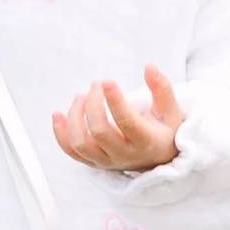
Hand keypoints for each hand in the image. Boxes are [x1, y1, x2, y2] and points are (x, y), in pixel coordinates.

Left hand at [52, 66, 182, 174]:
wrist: (158, 157)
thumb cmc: (163, 130)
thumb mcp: (170, 110)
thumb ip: (162, 88)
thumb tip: (149, 67)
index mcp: (146, 141)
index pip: (127, 123)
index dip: (115, 101)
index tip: (107, 81)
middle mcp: (124, 155)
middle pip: (99, 132)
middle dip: (93, 104)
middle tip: (95, 84)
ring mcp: (107, 161)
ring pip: (81, 144)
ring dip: (75, 116)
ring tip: (80, 96)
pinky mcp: (93, 163)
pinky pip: (71, 152)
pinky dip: (60, 133)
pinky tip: (58, 114)